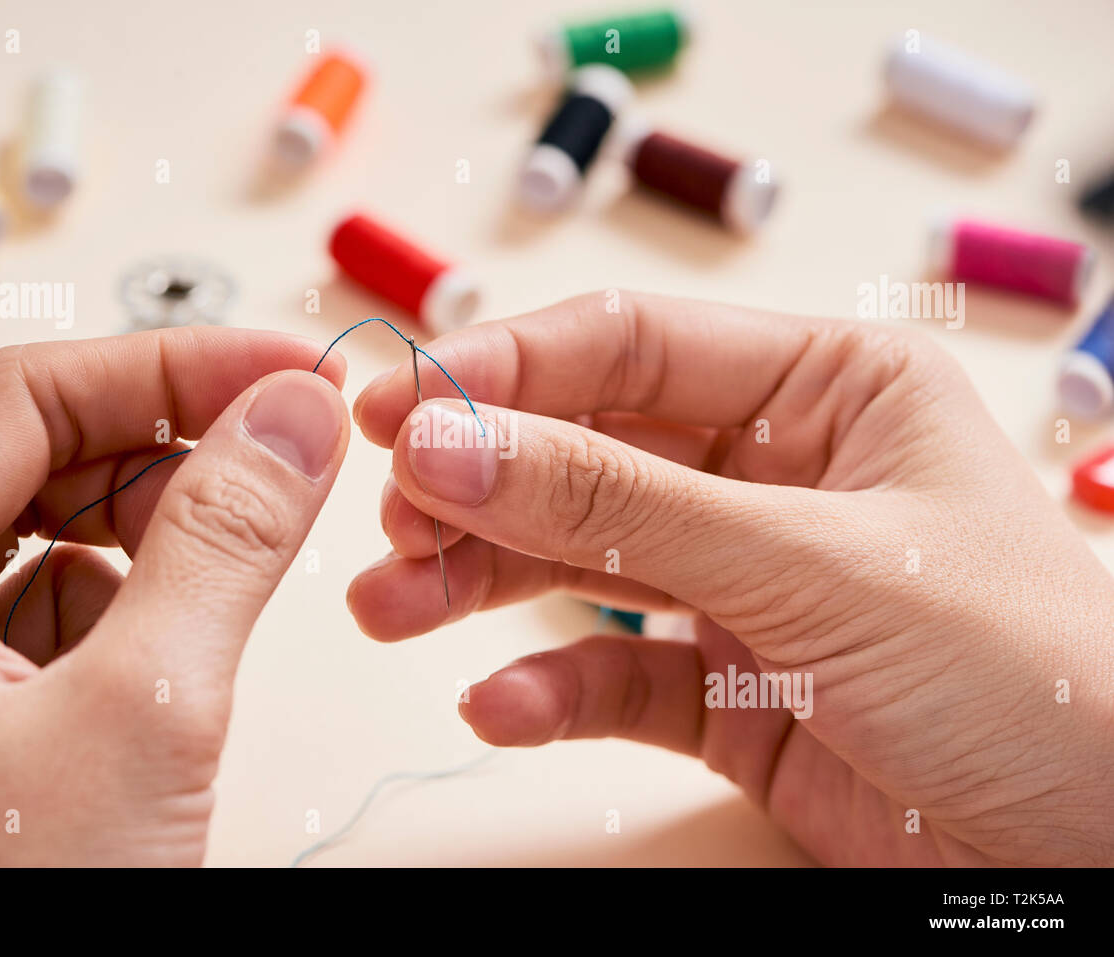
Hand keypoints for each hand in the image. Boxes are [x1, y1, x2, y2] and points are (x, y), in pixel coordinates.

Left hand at [0, 329, 348, 864]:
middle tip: (292, 455)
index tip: (292, 372)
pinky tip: (178, 651)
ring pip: (45, 544)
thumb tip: (296, 417)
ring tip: (245, 561)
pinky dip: (129, 611)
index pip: (34, 395)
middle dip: (172, 446)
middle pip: (34, 459)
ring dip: (156, 532)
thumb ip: (226, 541)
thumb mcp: (142, 718)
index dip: (176, 364)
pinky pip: (46, 625)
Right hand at [349, 292, 1113, 865]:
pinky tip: (499, 703)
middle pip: (589, 451)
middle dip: (482, 483)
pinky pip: (615, 672)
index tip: (399, 406)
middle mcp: (778, 474)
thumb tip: (449, 440)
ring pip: (583, 561)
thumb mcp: (813, 564)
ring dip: (482, 582)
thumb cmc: (1031, 676)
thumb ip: (618, 502)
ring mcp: (749, 583)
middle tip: (392, 516)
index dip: (506, 369)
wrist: (1105, 858)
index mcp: (827, 390)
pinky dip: (550, 687)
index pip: (631, 346)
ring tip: (392, 607)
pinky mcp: (731, 688)